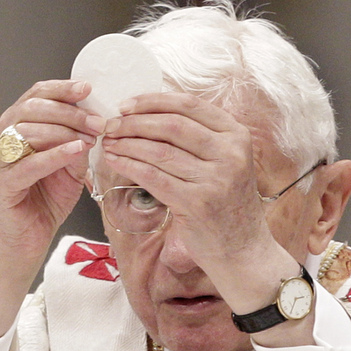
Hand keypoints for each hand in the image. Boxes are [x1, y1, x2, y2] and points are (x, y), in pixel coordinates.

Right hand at [0, 79, 104, 260]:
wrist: (28, 241)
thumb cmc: (45, 202)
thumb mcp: (69, 167)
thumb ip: (77, 142)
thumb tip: (95, 120)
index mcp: (15, 129)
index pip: (34, 96)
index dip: (60, 89)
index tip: (87, 88)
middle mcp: (1, 140)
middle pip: (31, 108)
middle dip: (69, 111)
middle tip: (97, 121)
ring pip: (27, 131)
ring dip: (65, 131)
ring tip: (91, 138)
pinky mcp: (1, 186)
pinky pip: (28, 164)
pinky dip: (54, 155)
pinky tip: (76, 150)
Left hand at [100, 91, 268, 266]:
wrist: (241, 248)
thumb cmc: (225, 203)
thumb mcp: (225, 162)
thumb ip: (199, 138)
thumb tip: (149, 116)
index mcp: (236, 135)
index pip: (189, 105)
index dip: (153, 102)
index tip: (126, 105)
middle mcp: (230, 153)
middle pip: (171, 125)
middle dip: (134, 123)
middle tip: (110, 125)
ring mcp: (215, 178)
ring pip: (159, 151)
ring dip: (127, 144)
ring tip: (109, 142)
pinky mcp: (197, 202)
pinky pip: (154, 177)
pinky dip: (129, 166)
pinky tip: (115, 161)